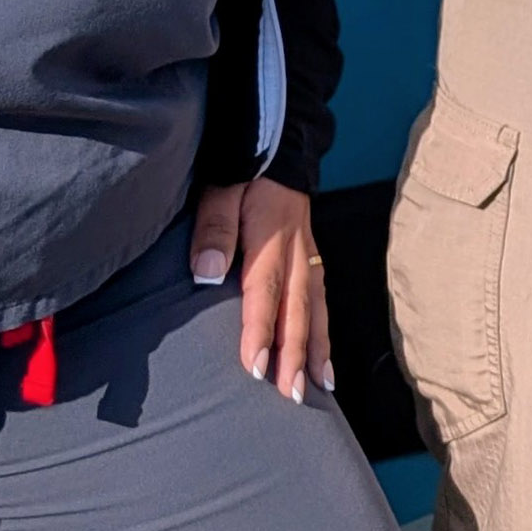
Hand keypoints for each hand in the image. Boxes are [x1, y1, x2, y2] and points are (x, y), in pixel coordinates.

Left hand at [192, 178, 333, 401]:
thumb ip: (213, 229)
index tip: (255, 370)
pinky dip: (324, 328)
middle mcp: (297, 249)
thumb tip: (207, 276)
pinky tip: (323, 354)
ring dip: (317, 348)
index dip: (260, 332)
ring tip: (318, 386)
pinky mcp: (311, 253)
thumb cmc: (244, 164)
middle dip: (296, 355)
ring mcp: (309, 252)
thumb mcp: (219, 187)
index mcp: (272, 236)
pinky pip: (322, 297)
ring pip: (316, 307)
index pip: (265, 292)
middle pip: (297, 309)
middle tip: (291, 395)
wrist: (278, 136)